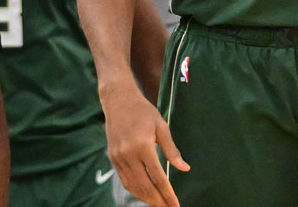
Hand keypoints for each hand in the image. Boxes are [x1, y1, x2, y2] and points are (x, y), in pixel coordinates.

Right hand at [101, 83, 189, 206]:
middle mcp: (128, 155)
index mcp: (142, 146)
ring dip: (146, 198)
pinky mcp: (113, 159)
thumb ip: (172, 150)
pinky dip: (135, 190)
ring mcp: (118, 158)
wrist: (118, 101)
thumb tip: (184, 168)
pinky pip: (124, 180)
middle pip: (144, 186)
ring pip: (133, 186)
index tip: (176, 204)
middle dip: (158, 200)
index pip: (158, 177)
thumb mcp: (162, 126)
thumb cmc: (144, 112)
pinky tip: (144, 195)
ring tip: (159, 205)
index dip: (167, 193)